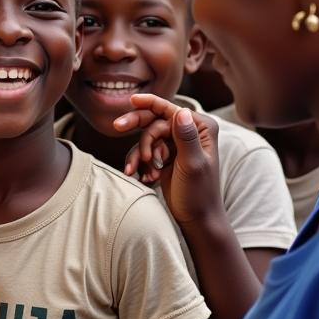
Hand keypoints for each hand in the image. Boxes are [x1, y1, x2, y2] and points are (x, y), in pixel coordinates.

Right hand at [114, 95, 224, 228]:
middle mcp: (189, 132)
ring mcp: (177, 144)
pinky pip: (146, 152)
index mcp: (201, 128)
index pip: (171, 110)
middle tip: (117, 126)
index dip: (150, 103)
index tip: (132, 100)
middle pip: (156, 120)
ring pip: (147, 137)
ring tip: (139, 171)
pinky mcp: (167, 156)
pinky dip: (141, 163)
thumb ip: (186, 138)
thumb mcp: (192, 165)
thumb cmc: (199, 194)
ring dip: (140, 154)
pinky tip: (145, 177)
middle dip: (137, 126)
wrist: (197, 219)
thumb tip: (181, 111)